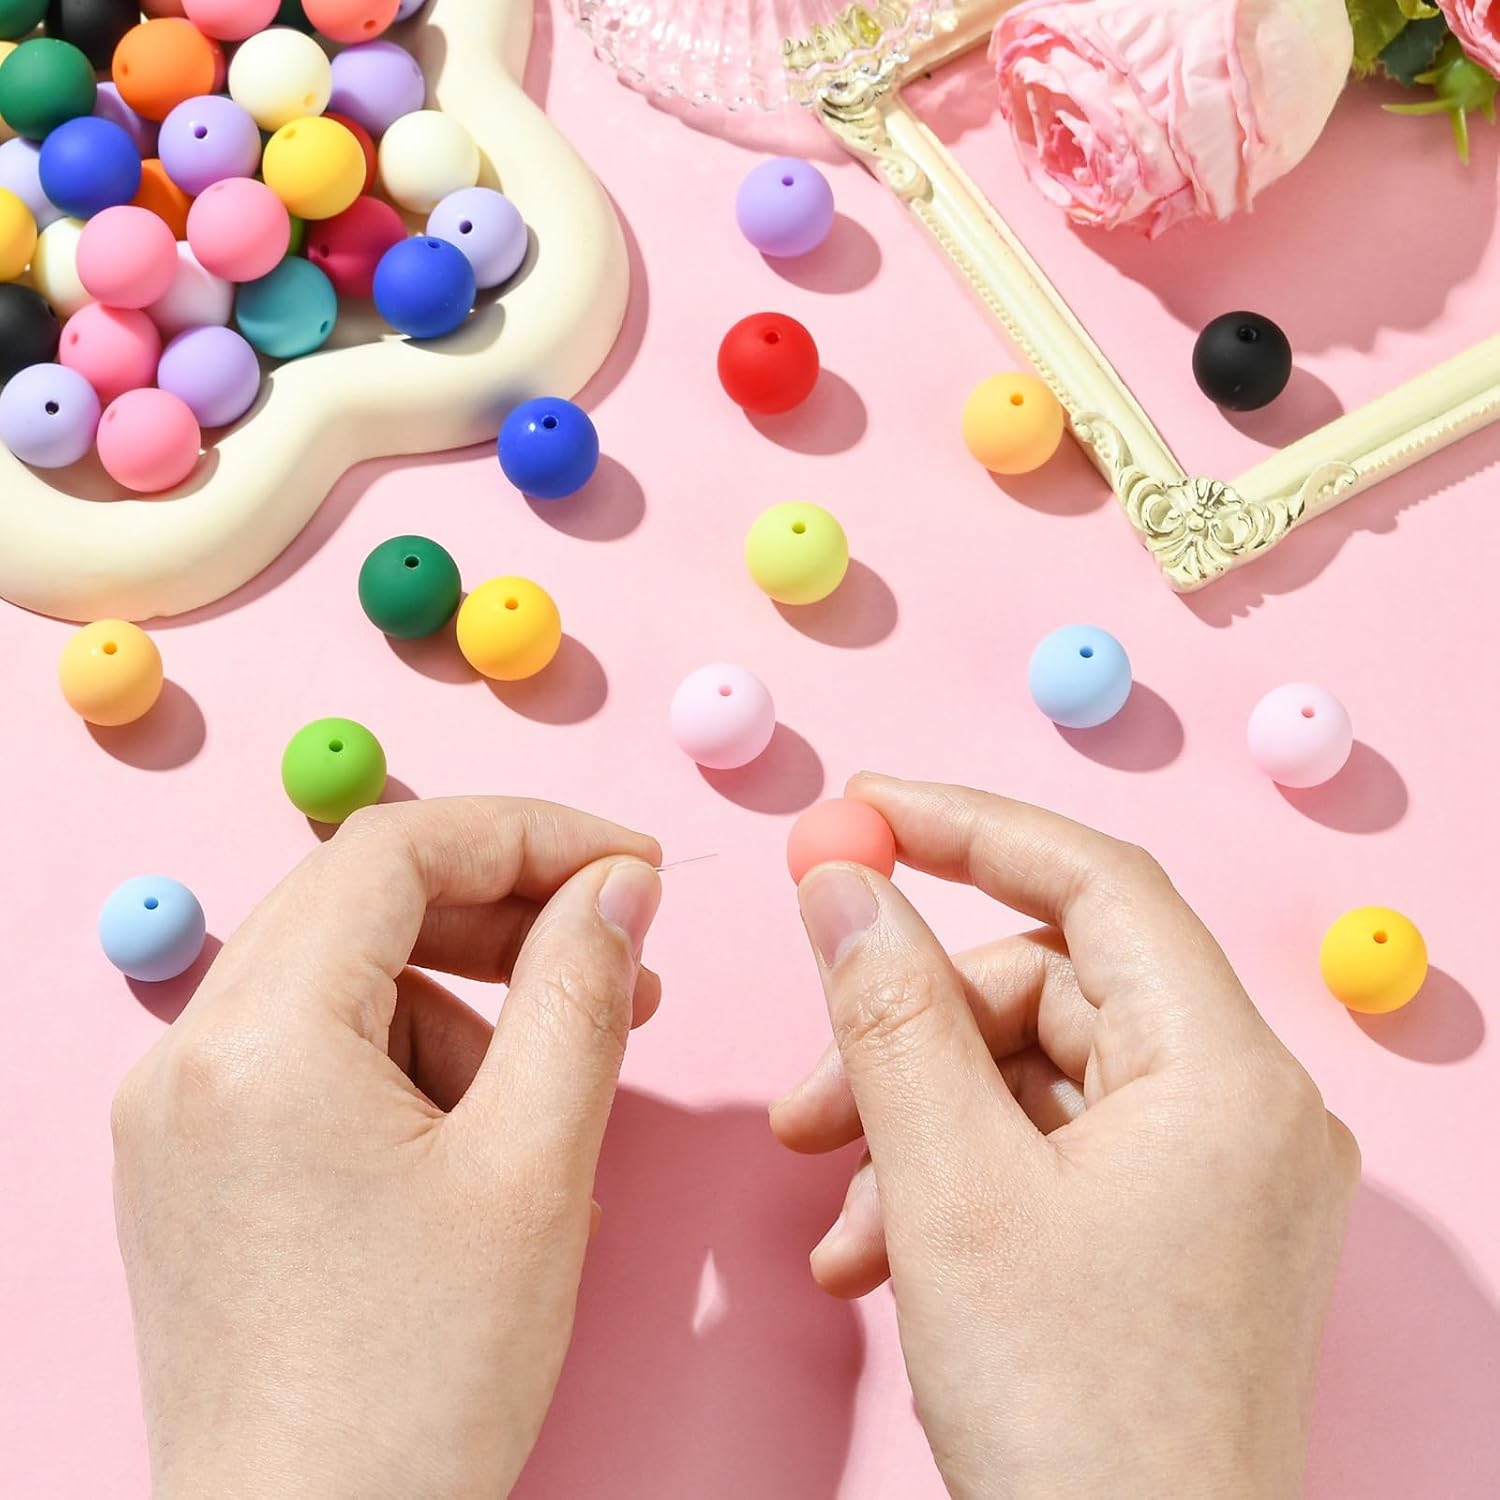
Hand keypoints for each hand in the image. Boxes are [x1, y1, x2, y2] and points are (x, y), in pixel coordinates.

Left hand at [111, 798, 661, 1499]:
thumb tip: (614, 886)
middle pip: (358, 900)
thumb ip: (581, 992)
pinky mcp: (192, 1167)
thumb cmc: (418, 1384)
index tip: (625, 867)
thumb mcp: (536, 1164)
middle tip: (611, 949)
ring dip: (461, 994)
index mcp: (258, 1041)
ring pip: (340, 976)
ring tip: (549, 1083)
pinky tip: (475, 1138)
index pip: (394, 847)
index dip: (528, 832)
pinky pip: (310, 1052)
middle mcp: (187, 1058)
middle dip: (500, 909)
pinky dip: (406, 1058)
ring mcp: (177, 1115)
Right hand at [772, 775, 1358, 1498]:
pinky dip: (957, 1177)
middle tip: (810, 1094)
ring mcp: (1217, 1174)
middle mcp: (1243, 1109)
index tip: (864, 809)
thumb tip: (841, 878)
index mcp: (1225, 1073)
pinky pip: (1051, 1149)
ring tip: (836, 1210)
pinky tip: (879, 1253)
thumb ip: (888, 1008)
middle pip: (1047, 988)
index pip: (1097, 882)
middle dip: (912, 1029)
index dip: (970, 826)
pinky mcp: (1179, 1229)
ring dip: (916, 1122)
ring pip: (1032, 1076)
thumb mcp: (948, 1186)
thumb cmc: (1074, 1422)